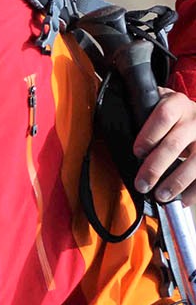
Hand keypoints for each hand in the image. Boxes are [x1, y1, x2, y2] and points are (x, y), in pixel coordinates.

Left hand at [133, 88, 195, 205]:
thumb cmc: (171, 113)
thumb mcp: (157, 105)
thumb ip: (141, 115)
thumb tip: (117, 135)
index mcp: (176, 103)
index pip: (162, 116)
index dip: (149, 135)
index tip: (137, 152)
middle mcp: (194, 119)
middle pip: (174, 144)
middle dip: (156, 167)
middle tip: (142, 184)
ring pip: (195, 162)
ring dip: (177, 182)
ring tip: (161, 196)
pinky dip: (194, 191)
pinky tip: (183, 201)